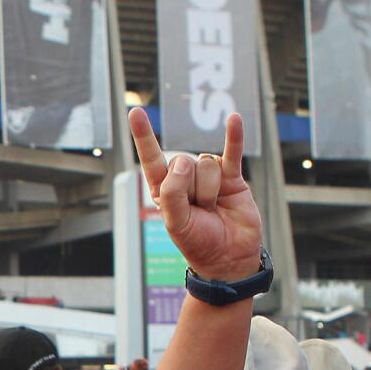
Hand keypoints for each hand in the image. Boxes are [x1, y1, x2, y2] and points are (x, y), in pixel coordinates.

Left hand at [131, 107, 262, 281]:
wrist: (229, 257)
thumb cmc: (198, 242)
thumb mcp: (176, 223)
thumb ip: (172, 192)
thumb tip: (182, 160)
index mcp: (164, 188)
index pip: (152, 158)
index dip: (144, 135)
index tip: (135, 112)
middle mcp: (185, 178)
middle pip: (184, 163)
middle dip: (192, 189)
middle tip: (198, 210)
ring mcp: (209, 175)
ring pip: (207, 163)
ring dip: (210, 189)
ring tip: (213, 208)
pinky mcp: (232, 176)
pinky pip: (232, 152)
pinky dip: (234, 136)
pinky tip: (234, 119)